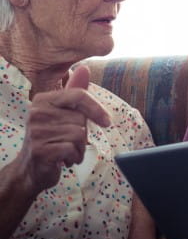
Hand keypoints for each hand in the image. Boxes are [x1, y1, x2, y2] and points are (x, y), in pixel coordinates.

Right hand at [16, 65, 109, 194]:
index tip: (107, 122)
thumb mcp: (63, 114)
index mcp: (42, 100)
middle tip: (69, 142)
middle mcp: (36, 113)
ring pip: (79, 135)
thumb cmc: (51, 139)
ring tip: (65, 151)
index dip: (97, 108)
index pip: (78, 95)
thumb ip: (75, 93)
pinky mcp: (40, 150)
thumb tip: (84, 68)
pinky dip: (74, 157)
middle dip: (83, 135)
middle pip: (81, 118)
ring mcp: (36, 132)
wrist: (29, 170)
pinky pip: (72, 149)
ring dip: (79, 148)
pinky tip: (64, 160)